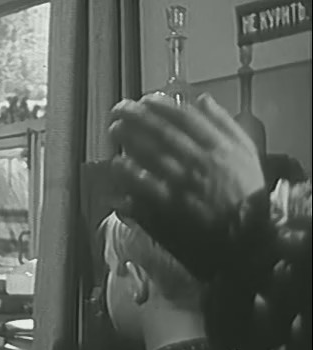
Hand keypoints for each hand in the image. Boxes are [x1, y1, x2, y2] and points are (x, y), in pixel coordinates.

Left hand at [108, 93, 265, 279]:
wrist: (248, 236)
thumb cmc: (247, 193)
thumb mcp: (246, 152)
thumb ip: (224, 123)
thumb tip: (202, 99)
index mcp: (220, 145)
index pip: (185, 117)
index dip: (161, 106)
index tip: (144, 99)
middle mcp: (201, 160)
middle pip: (163, 132)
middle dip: (137, 117)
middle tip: (118, 110)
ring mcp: (186, 183)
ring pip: (152, 155)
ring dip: (130, 139)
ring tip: (114, 131)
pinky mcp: (174, 205)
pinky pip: (147, 185)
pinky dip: (132, 173)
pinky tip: (118, 164)